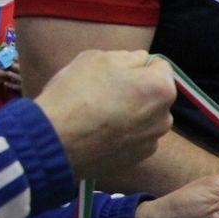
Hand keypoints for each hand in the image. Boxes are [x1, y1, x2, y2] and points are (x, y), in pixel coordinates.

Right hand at [35, 50, 174, 179]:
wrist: (54, 140)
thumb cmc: (76, 93)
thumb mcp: (98, 58)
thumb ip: (128, 57)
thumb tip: (139, 61)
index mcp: (161, 87)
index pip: (159, 66)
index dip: (137, 66)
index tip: (116, 73)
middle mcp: (164, 117)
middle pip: (154, 95)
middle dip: (138, 92)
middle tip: (107, 95)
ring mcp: (152, 141)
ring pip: (146, 118)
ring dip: (132, 115)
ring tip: (101, 116)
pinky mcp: (137, 160)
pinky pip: (135, 139)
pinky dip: (123, 135)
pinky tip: (100, 134)